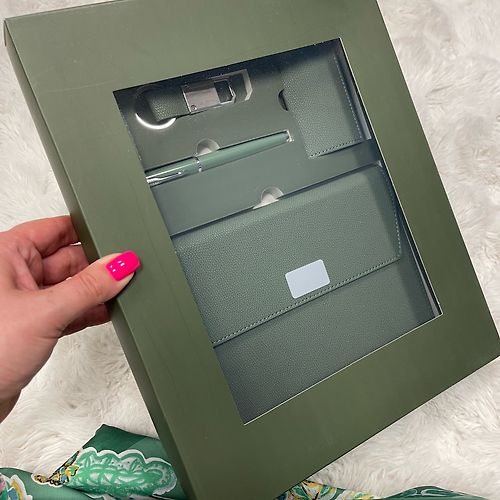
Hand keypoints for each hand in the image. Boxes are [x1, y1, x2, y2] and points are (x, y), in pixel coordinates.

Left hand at [0, 216, 139, 420]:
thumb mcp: (45, 312)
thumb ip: (88, 287)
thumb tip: (120, 266)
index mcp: (7, 254)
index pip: (56, 229)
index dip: (86, 231)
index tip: (116, 236)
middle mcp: (15, 274)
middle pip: (68, 258)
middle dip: (97, 264)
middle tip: (126, 268)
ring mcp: (25, 300)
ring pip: (71, 285)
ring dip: (96, 290)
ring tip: (122, 290)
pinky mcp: (34, 325)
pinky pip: (69, 309)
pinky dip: (89, 311)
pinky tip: (108, 311)